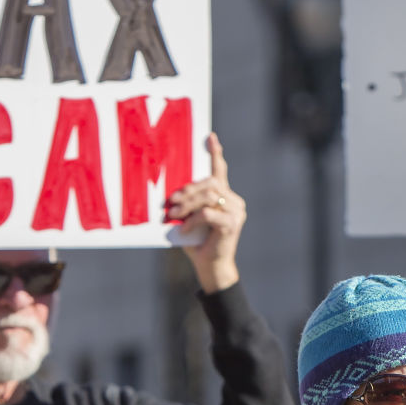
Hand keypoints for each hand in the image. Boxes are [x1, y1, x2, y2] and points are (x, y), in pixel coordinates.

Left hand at [166, 133, 245, 293]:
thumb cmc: (197, 243)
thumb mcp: (189, 219)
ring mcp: (236, 212)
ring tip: (171, 214)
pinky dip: (191, 220)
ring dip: (186, 204)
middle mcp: (234, 201)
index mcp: (225, 196)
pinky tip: (182, 229)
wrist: (211, 268)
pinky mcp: (232, 225)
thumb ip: (188, 204)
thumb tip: (171, 194)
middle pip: (210, 183)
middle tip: (169, 201)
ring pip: (208, 196)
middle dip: (187, 190)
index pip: (220, 171)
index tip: (210, 136)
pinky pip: (208, 214)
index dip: (215, 153)